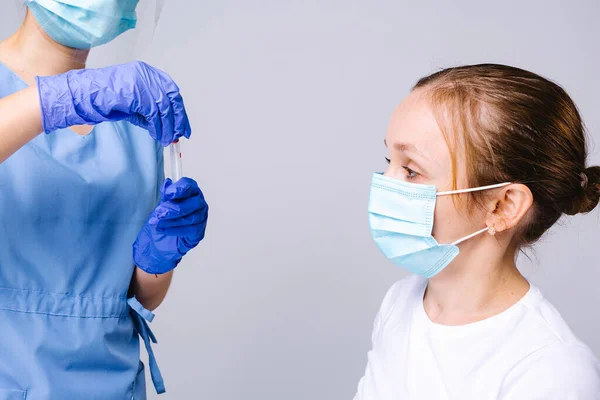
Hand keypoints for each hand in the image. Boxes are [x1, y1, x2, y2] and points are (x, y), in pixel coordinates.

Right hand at [36, 61, 190, 145]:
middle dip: (178, 119)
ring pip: (164, 108)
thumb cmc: (103, 99)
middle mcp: (146, 74)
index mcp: (147, 72)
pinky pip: (154, 113)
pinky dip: (158, 127)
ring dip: (167, 127)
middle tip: (178, 135)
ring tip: (166, 139)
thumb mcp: (133, 104)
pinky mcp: (136, 92)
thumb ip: (150, 111)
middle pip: (172, 98)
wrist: (82, 96)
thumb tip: (168, 126)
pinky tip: (157, 135)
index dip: (179, 111)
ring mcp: (141, 81)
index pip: (171, 91)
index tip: (183, 126)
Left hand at [133, 178, 207, 273]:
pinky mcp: (199, 231)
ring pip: (189, 218)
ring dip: (170, 221)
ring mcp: (201, 217)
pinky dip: (173, 230)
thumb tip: (167, 184)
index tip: (168, 193)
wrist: (168, 236)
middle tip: (159, 212)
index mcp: (192, 191)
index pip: (189, 185)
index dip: (179, 189)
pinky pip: (188, 230)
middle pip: (192, 203)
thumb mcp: (164, 202)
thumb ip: (166, 194)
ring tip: (157, 222)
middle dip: (173, 208)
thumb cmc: (169, 216)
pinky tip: (163, 229)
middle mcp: (199, 203)